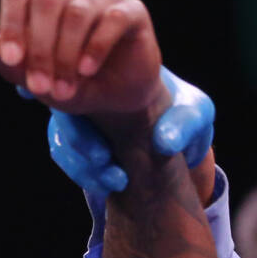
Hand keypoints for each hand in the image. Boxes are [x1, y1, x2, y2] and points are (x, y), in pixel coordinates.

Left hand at [0, 0, 164, 119]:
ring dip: (66, 56)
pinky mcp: (132, 10)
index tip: (11, 63)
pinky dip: (96, 48)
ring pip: (79, 11)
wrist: (105, 98)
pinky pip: (113, 18)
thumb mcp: (17, 67)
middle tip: (41, 87)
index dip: (12, 24)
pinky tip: (87, 71)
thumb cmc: (58, 76)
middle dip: (40, 49)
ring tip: (64, 88)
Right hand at [47, 67, 214, 198]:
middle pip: (63, 113)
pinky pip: (65, 156)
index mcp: (113, 73)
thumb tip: (164, 142)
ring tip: (115, 181)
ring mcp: (79, 117)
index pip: (84, 81)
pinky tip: (106, 184)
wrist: (177, 136)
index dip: (81, 109)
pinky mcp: (76, 141)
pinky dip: (82, 174)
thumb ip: (184, 124)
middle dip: (79, 142)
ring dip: (80, 165)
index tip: (103, 143)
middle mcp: (88, 92)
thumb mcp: (195, 114)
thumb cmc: (185, 115)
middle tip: (103, 160)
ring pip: (61, 140)